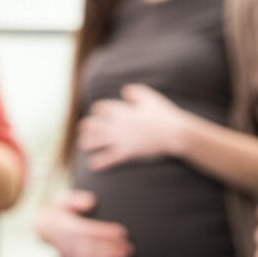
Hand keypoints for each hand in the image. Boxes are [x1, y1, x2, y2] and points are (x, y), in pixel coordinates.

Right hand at [34, 190, 133, 256]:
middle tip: (128, 249)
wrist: (42, 227)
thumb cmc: (60, 211)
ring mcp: (65, 253)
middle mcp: (65, 241)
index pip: (88, 229)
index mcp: (66, 224)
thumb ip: (77, 199)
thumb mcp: (64, 200)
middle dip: (109, 249)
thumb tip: (92, 201)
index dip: (105, 231)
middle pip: (89, 247)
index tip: (123, 232)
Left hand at [79, 84, 193, 170]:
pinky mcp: (127, 153)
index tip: (98, 114)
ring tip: (84, 145)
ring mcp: (121, 139)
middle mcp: (117, 124)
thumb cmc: (164, 115)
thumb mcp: (150, 97)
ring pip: (96, 141)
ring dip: (88, 143)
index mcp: (122, 110)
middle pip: (93, 125)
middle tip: (83, 130)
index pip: (101, 108)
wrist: (175, 133)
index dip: (98, 111)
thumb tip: (124, 92)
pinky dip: (99, 162)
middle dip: (87, 127)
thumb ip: (135, 91)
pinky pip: (108, 158)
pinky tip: (93, 165)